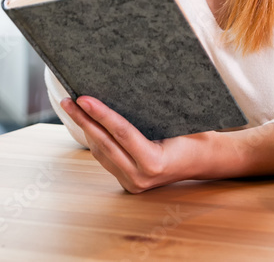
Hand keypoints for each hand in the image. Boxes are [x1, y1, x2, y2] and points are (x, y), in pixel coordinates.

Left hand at [59, 95, 213, 192]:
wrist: (204, 160)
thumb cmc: (195, 135)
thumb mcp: (178, 121)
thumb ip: (150, 114)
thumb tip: (122, 90)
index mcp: (154, 162)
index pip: (121, 133)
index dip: (100, 114)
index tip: (83, 98)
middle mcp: (140, 177)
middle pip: (104, 143)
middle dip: (84, 120)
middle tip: (68, 101)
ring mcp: (133, 183)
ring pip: (101, 153)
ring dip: (87, 130)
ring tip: (74, 109)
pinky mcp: (129, 183)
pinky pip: (107, 160)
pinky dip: (97, 141)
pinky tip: (89, 125)